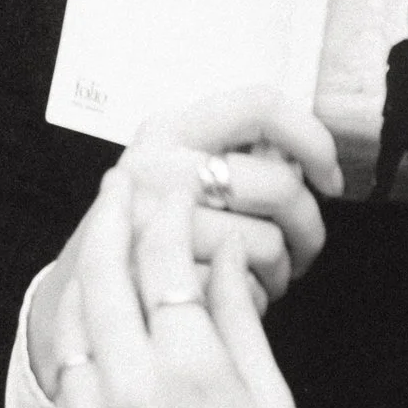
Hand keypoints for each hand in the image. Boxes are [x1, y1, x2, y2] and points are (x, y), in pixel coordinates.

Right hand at [26, 84, 340, 394]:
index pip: (261, 105)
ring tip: (263, 276)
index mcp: (168, 128)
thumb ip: (234, 154)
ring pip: (270, 244)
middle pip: (280, 184)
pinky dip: (253, 302)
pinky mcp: (157, 280)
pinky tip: (233, 297)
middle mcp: (155, 166)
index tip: (328, 179)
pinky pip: (245, 291)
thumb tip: (309, 163)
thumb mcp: (175, 169)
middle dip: (309, 227)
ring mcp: (153, 222)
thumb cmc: (148, 231)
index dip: (312, 138)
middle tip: (303, 248)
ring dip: (282, 271)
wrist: (79, 295)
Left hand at [46, 204, 342, 407]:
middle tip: (117, 183)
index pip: (164, 257)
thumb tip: (221, 252)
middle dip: (109, 220)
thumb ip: (238, 319)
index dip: (164, 209)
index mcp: (191, 368)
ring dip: (84, 277)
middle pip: (104, 276)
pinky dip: (79, 351)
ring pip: (72, 326)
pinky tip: (92, 327)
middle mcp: (129, 391)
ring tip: (97, 243)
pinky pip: (64, 388)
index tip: (166, 180)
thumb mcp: (271, 401)